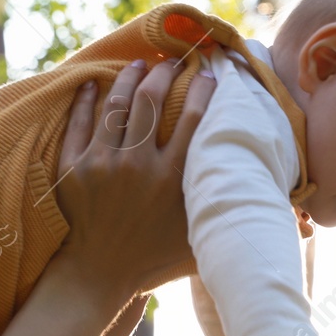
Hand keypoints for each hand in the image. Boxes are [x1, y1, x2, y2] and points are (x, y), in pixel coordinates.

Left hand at [46, 58, 215, 302]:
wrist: (97, 274)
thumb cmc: (151, 258)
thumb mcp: (193, 232)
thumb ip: (216, 203)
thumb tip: (262, 198)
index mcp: (170, 179)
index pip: (193, 118)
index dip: (202, 89)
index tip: (208, 74)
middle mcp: (136, 165)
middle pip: (152, 100)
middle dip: (164, 72)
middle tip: (171, 61)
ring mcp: (101, 164)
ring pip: (116, 104)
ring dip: (129, 78)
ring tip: (138, 64)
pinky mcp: (73, 168)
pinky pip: (79, 123)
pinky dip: (87, 99)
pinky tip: (93, 83)